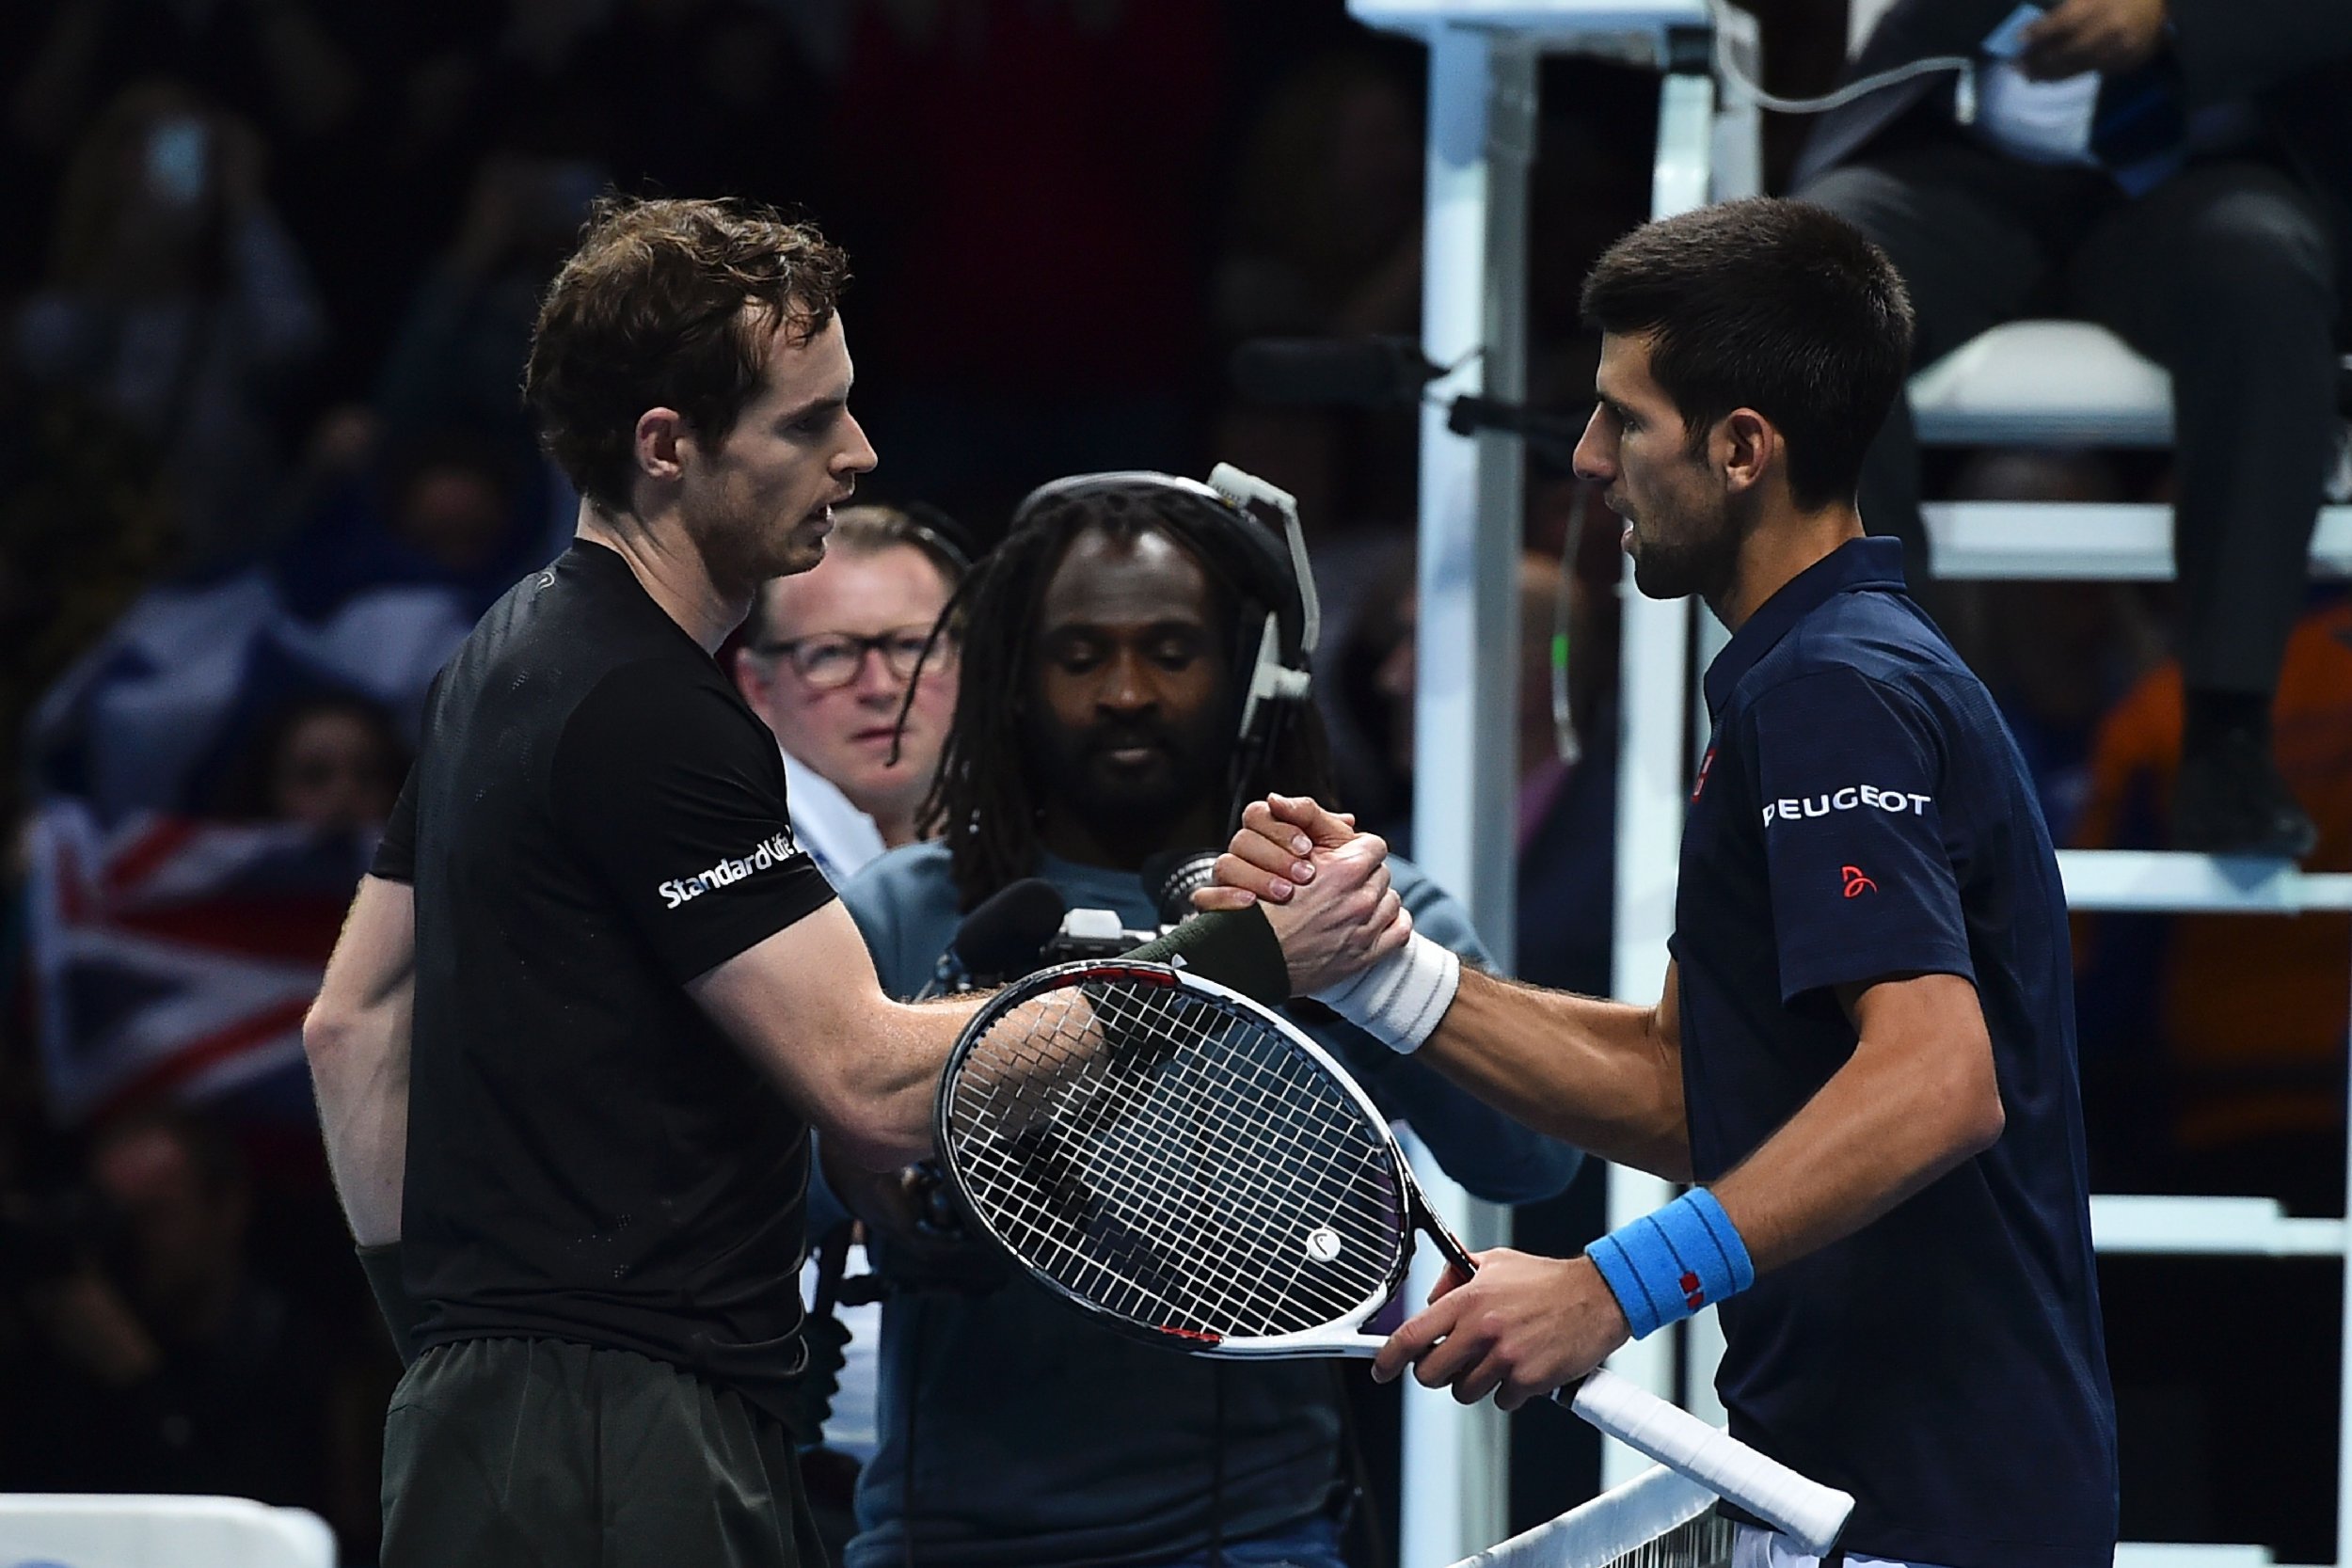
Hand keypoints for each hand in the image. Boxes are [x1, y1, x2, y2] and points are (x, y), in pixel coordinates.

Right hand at [1192, 793, 1357, 909]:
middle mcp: (1246, 859)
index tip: (1307, 846)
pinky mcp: (1216, 909)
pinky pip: (1204, 896)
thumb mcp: (1337, 861)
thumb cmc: (1321, 901)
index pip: (1260, 815)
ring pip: (1225, 864)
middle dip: (1276, 856)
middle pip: (1243, 838)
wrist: (1296, 947)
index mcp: (1268, 840)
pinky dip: (1226, 897)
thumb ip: (1336, 837)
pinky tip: (1250, 904)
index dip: (1282, 828)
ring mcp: (1229, 883)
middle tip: (1305, 875)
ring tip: (1285, 894)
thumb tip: (1347, 819)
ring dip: (1257, 876)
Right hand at [1198, 795, 1407, 993]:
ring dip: (1374, 900)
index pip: (1373, 844)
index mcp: (1346, 869)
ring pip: (1391, 900)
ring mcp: (1365, 928)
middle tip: (1339, 883)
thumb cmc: (1258, 903)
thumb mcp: (1279, 850)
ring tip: (1347, 905)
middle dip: (1363, 875)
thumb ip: (1312, 823)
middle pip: (1381, 872)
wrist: (1248, 955)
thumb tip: (1346, 818)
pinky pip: (1400, 931)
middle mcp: (1361, 898)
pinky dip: (1390, 925)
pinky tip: (1370, 924)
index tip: (1340, 859)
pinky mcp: (1365, 956)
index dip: (1355, 849)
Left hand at [1372, 1249, 1630, 1411]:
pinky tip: (1523, 1368)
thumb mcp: (1496, 1262)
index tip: (1381, 1370)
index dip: (1388, 1359)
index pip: (1412, 1336)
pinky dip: (1509, 1391)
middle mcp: (1482, 1330)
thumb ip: (1457, 1275)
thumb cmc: (1548, 1281)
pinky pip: (1501, 1401)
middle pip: (1431, 1374)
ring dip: (1476, 1382)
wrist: (1598, 1297)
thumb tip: (1432, 1296)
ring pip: (1464, 1391)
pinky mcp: (1529, 1380)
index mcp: (1469, 1300)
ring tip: (1498, 1359)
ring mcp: (1506, 1358)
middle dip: (1436, 1373)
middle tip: (1452, 1363)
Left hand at [2019, 0, 2165, 80]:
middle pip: (2067, 50)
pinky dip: (2071, 73)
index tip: (2018, 38)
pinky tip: (2053, 76)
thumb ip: (2070, 5)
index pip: (2065, 21)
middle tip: (2015, 66)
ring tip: (2029, 75)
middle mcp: (2111, 27)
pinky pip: (2093, 71)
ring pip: (2078, 66)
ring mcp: (2122, 47)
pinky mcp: (2128, 61)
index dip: (2040, 31)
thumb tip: (2037, 27)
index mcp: (2103, 3)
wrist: (2167, 4)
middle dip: (2038, 59)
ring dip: (2050, 73)